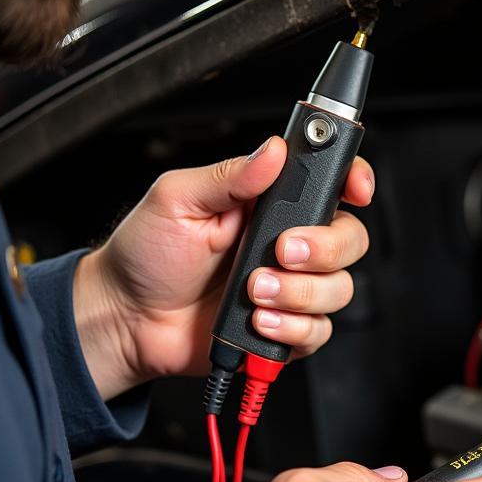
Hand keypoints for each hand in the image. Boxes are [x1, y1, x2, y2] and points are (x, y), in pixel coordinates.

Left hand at [72, 137, 373, 400]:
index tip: (356, 189)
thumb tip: (273, 150)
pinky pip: (318, 331)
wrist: (125, 319)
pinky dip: (292, 328)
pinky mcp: (286, 329)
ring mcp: (291, 288)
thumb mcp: (177, 198)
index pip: (333, 184)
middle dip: (323, 248)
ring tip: (252, 292)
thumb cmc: (146, 256)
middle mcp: (289, 243)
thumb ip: (230, 174)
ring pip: (339, 289)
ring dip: (299, 293)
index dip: (354, 182)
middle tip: (280, 252)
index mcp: (270, 203)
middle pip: (350, 239)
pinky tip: (258, 321)